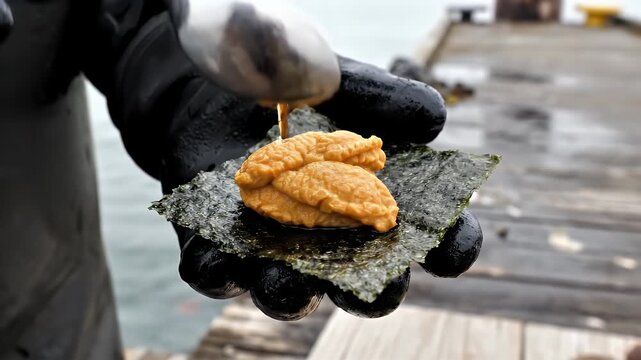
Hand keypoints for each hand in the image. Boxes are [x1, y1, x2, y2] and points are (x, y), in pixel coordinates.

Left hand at [156, 56, 480, 319]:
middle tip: (380, 284)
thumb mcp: (342, 82)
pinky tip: (221, 260)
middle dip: (373, 291)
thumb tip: (433, 121)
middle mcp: (330, 237)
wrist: (220, 83)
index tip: (448, 250)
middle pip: (362, 283)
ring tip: (291, 280)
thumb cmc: (295, 87)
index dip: (448, 248)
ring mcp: (275, 247)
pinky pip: (218, 273)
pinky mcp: (221, 245)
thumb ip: (386, 99)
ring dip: (293, 293)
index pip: (424, 237)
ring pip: (290, 291)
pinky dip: (220, 272)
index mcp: (371, 203)